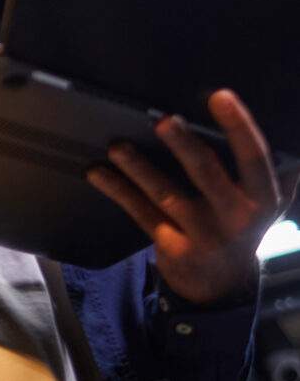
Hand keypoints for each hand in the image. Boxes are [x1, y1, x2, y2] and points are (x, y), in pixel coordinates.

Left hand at [87, 90, 290, 303]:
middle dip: (184, 145)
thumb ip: (276, 169)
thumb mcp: (267, 202)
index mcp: (263, 197)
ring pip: (167, 194)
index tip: (220, 96)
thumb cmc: (242, 226)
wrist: (222, 284)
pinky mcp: (173, 247)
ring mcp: (202, 234)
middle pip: (206, 173)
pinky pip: (142, 213)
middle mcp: (235, 216)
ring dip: (139, 168)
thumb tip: (283, 121)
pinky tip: (99, 173)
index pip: (253, 156)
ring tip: (118, 146)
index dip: (238, 126)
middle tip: (164, 120)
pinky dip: (119, 191)